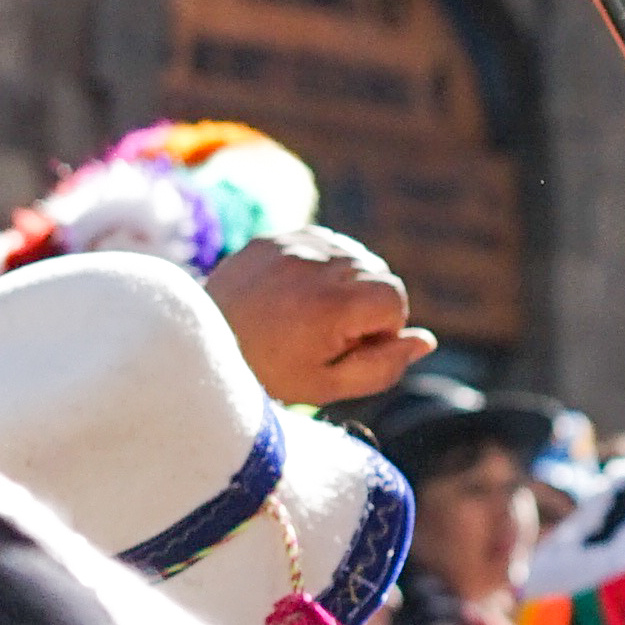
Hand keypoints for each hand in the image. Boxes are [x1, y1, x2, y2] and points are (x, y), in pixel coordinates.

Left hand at [202, 228, 435, 402]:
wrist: (199, 348)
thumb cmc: (268, 375)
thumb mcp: (330, 385)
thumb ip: (384, 366)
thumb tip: (426, 341)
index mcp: (332, 304)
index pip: (395, 297)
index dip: (382, 329)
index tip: (349, 347)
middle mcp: (314, 265)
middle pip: (377, 273)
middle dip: (366, 304)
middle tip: (328, 335)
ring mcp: (289, 245)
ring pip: (352, 255)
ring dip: (346, 283)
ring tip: (313, 314)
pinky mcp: (272, 238)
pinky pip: (322, 242)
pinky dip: (322, 266)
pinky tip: (299, 293)